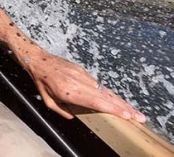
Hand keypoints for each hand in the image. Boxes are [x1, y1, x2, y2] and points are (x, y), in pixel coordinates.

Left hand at [25, 50, 145, 122]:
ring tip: (132, 111)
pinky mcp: (82, 70)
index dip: (111, 109)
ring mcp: (81, 75)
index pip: (95, 102)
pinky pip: (98, 84)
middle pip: (105, 97)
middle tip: (138, 117)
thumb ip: (62, 111)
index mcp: (68, 92)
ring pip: (104, 90)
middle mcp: (77, 82)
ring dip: (119, 101)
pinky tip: (117, 100)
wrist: (38, 59)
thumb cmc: (41, 81)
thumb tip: (75, 117)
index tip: (125, 115)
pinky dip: (109, 93)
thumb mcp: (47, 101)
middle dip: (123, 108)